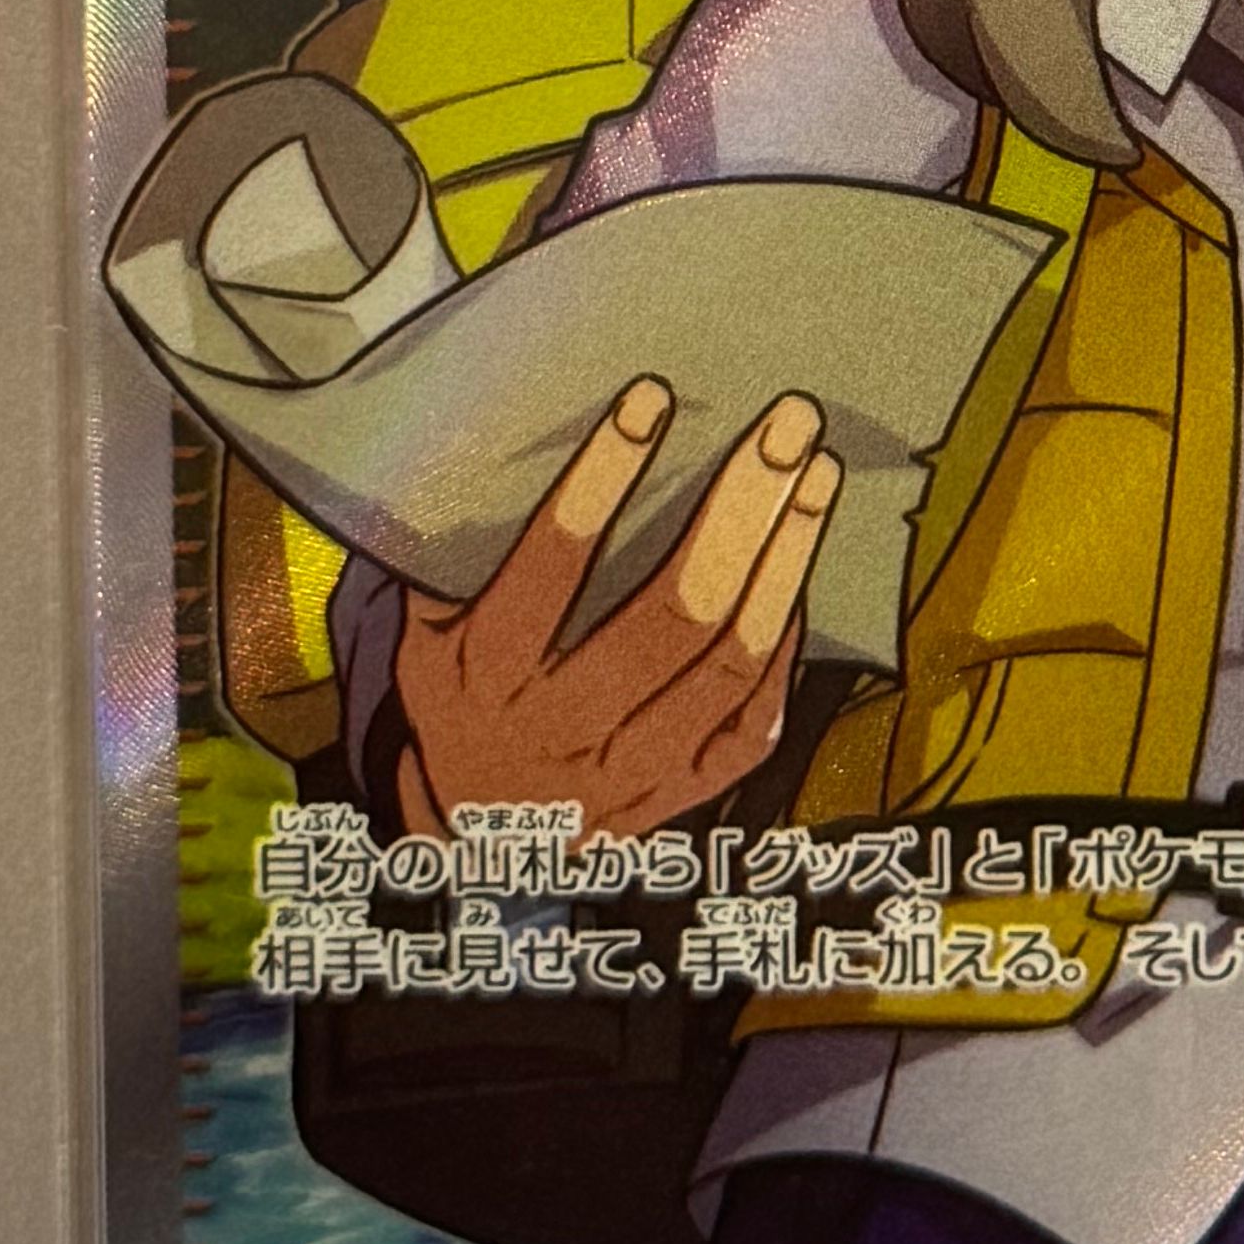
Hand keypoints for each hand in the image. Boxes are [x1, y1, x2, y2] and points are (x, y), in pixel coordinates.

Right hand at [391, 380, 839, 846]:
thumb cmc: (458, 701)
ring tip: (818, 480)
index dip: (600, 481)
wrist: (473, 842)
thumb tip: (500, 434)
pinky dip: (782, 651)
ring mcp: (624, 771)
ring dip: (783, 565)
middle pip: (669, 614)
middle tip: (787, 429)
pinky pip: (750, 726)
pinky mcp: (674, 798)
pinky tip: (799, 578)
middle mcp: (558, 726)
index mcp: (484, 673)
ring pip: (726, 665)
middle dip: (739, 510)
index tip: (651, 400)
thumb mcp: (425, 635)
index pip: (549, 570)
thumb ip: (458, 560)